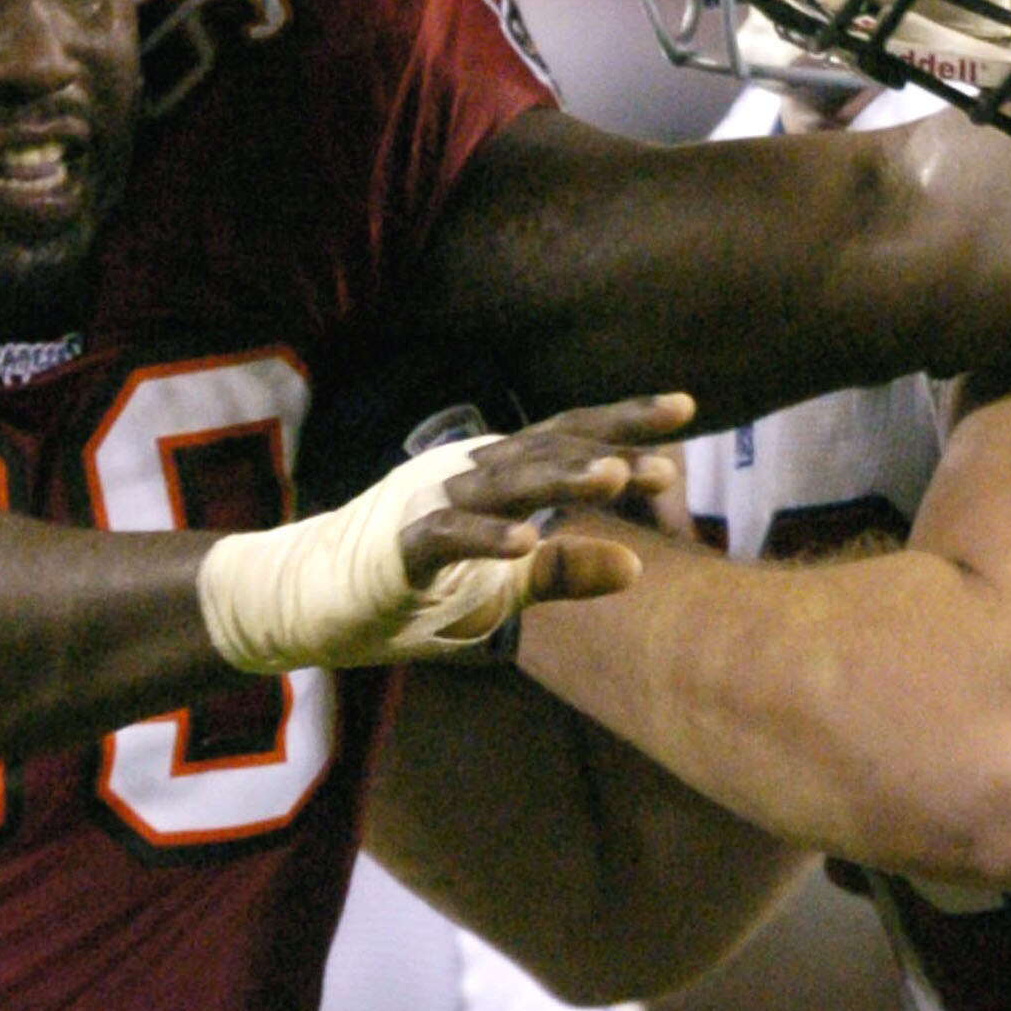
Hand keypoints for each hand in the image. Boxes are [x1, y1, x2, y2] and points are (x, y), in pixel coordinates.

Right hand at [399, 396, 692, 611]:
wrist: (325, 602)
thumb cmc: (422, 586)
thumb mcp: (507, 588)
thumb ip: (565, 572)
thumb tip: (637, 565)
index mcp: (498, 473)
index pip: (567, 437)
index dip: (622, 421)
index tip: (685, 409)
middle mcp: (470, 472)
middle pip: (546, 453)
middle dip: (605, 457)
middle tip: (664, 469)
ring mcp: (432, 502)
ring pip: (504, 484)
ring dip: (557, 480)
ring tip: (611, 480)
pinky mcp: (401, 547)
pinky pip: (448, 534)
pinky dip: (486, 538)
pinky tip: (526, 543)